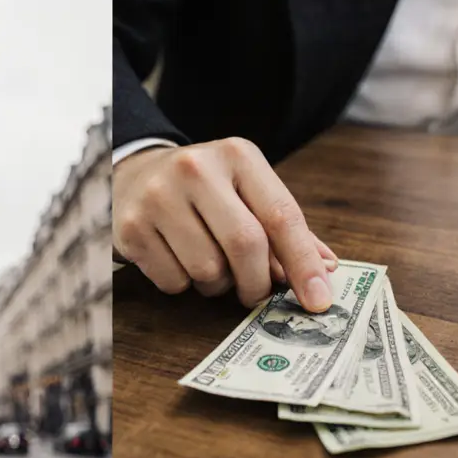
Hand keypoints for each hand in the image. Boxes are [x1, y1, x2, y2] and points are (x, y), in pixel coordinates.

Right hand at [112, 138, 338, 310]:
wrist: (135, 173)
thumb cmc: (205, 190)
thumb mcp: (248, 191)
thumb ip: (286, 228)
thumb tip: (326, 269)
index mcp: (238, 155)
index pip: (281, 215)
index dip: (303, 263)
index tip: (319, 301)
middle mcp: (197, 168)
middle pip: (245, 245)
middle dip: (257, 282)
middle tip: (255, 293)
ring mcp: (159, 196)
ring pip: (208, 270)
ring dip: (218, 284)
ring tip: (209, 262)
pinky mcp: (131, 227)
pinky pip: (174, 282)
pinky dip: (184, 284)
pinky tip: (178, 258)